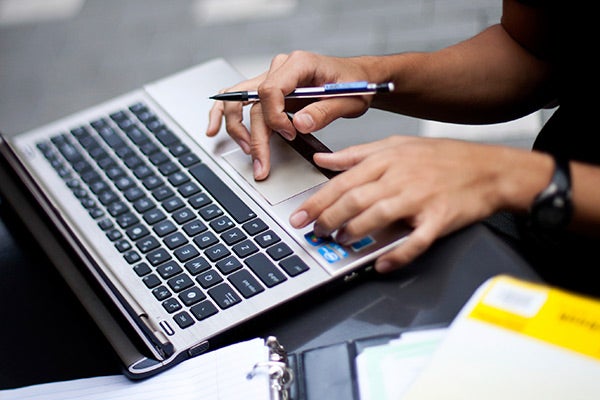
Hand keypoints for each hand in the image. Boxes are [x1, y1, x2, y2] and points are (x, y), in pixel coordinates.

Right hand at [206, 51, 374, 179]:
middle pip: (252, 101)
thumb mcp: (350, 99)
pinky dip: (224, 114)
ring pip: (238, 101)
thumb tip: (297, 124)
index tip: (289, 134)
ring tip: (248, 153)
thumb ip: (324, 111)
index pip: (271, 89)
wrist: (358, 78)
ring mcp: (271, 78)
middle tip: (261, 164)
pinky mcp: (268, 91)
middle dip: (254, 137)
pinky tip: (214, 130)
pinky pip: (238, 99)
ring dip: (236, 129)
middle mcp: (280, 68)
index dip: (275, 116)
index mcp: (299, 63)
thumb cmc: (356, 85)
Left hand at [288, 136, 508, 272]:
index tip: (299, 216)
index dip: (317, 201)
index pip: (342, 182)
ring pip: (378, 217)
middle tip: (315, 232)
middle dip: (328, 219)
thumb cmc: (443, 158)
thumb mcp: (397, 145)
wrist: (489, 169)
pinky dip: (397, 255)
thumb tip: (323, 160)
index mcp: (387, 160)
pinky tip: (381, 263)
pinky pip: (415, 241)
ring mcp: (420, 199)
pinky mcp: (438, 219)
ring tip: (342, 242)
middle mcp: (400, 178)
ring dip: (355, 232)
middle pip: (354, 200)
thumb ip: (357, 154)